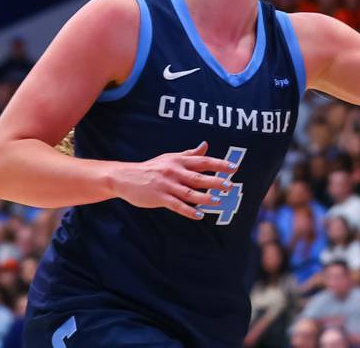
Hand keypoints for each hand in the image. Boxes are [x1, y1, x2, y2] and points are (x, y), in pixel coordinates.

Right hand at [113, 141, 234, 218]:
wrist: (126, 177)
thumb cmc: (152, 167)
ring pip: (189, 193)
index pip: (203, 161)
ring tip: (218, 201)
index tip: (234, 168)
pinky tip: (199, 215)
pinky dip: (189, 211)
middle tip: (230, 186)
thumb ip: (189, 154)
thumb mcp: (171, 157)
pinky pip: (176, 205)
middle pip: (199, 177)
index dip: (219, 164)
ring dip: (204, 198)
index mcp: (179, 161)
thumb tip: (206, 145)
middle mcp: (175, 172)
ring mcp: (167, 185)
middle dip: (215, 181)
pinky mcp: (160, 198)